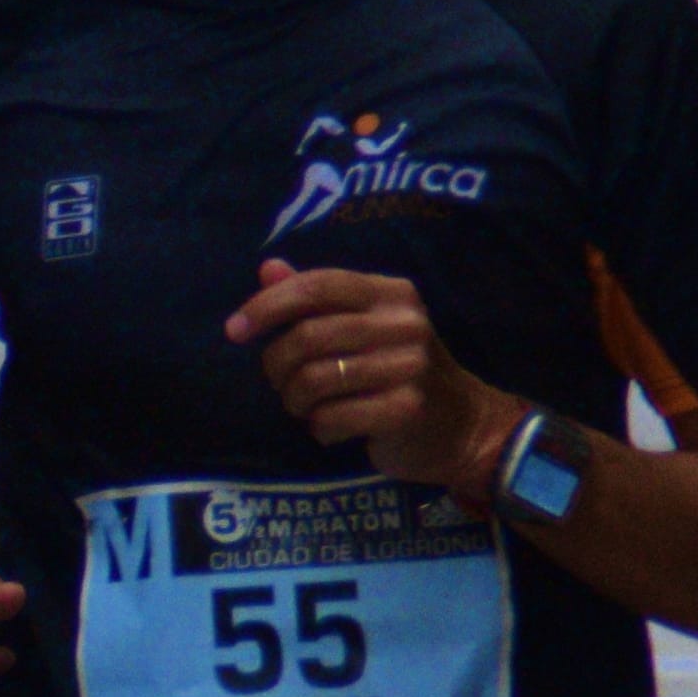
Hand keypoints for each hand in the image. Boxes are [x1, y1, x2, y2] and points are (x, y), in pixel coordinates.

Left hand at [225, 259, 517, 498]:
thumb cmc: (401, 372)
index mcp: (391, 293)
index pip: (317, 286)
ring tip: (306, 408)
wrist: (463, 428)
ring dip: (296, 400)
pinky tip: (330, 428)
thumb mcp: (364, 326)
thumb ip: (316, 299)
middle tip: (280, 384)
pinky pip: (333, 417)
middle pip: (309, 336)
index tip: (235, 330)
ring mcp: (410, 366)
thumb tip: (267, 268)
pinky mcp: (407, 409)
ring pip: (316, 379)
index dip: (268, 305)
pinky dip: (319, 428)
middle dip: (277, 366)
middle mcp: (404, 323)